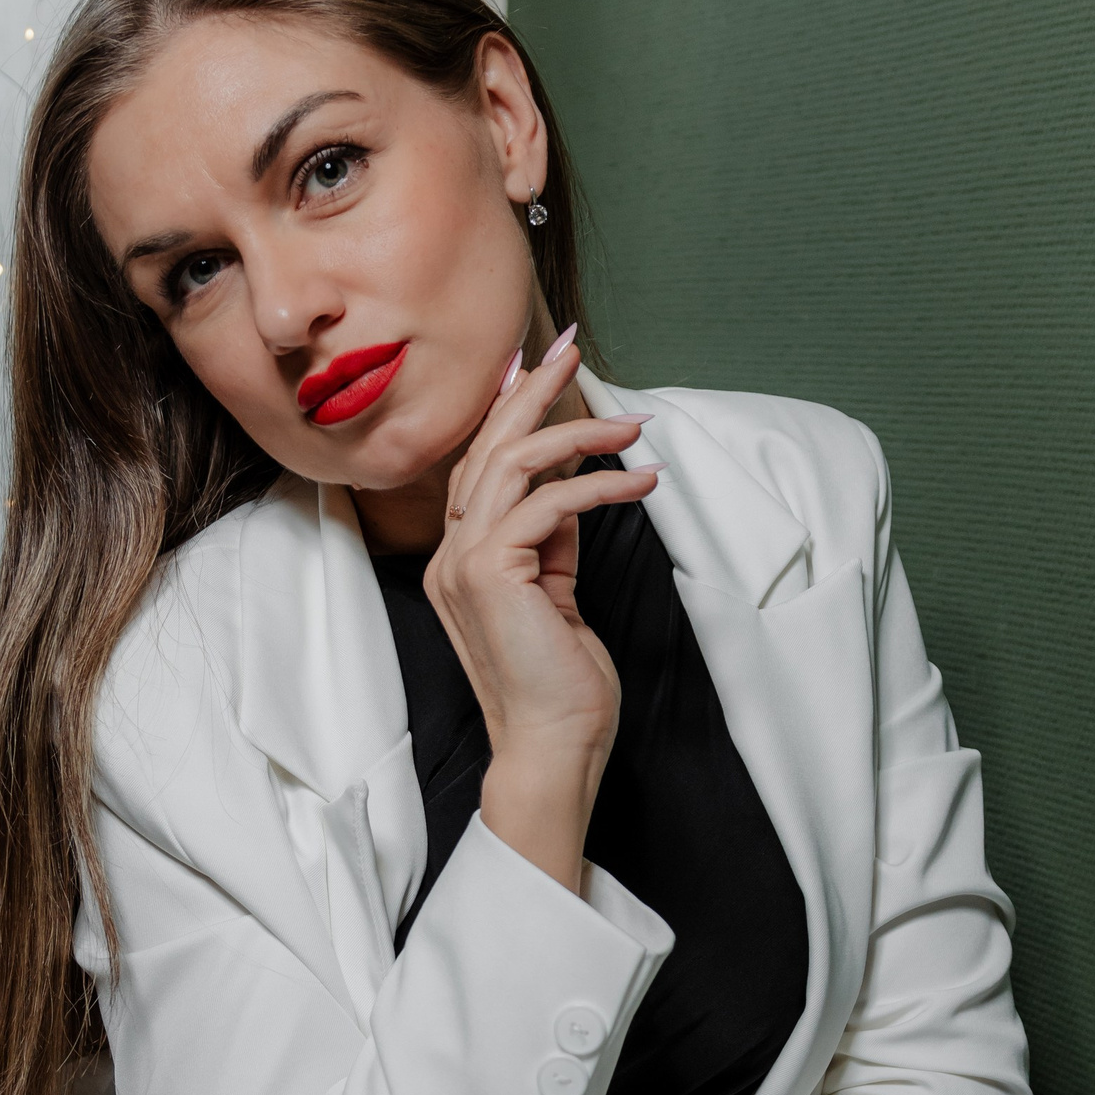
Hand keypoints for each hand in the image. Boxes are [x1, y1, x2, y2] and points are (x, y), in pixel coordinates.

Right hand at [424, 334, 659, 888]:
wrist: (553, 748)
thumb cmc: (562, 685)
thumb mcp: (557, 598)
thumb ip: (552, 544)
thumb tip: (572, 492)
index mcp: (462, 557)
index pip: (478, 463)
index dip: (508, 409)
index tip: (539, 364)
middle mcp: (453, 553)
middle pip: (486, 446)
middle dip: (532, 390)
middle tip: (569, 346)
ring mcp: (465, 562)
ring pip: (513, 464)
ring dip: (580, 433)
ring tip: (635, 426)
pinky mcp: (492, 573)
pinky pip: (548, 503)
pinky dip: (600, 485)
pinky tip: (641, 484)